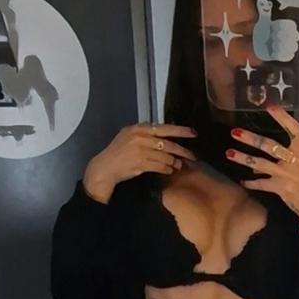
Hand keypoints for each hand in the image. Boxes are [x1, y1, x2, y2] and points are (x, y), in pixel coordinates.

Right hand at [82, 123, 196, 203]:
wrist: (105, 167)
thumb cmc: (118, 152)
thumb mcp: (128, 135)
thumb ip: (144, 132)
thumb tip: (161, 130)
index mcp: (139, 128)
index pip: (164, 128)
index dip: (181, 130)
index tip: (193, 133)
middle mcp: (140, 137)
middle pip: (168, 143)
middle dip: (183, 150)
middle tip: (192, 156)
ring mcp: (140, 151)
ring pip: (166, 156)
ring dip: (175, 162)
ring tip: (180, 165)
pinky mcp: (140, 164)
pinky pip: (160, 166)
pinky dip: (167, 169)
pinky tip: (170, 170)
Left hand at [227, 105, 298, 220]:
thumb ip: (286, 152)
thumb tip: (260, 147)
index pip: (294, 129)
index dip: (282, 117)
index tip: (269, 106)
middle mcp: (296, 160)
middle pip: (270, 145)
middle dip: (251, 139)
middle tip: (235, 132)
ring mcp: (287, 174)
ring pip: (260, 163)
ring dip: (244, 158)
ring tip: (230, 153)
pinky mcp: (281, 188)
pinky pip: (261, 183)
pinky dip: (251, 182)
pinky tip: (242, 181)